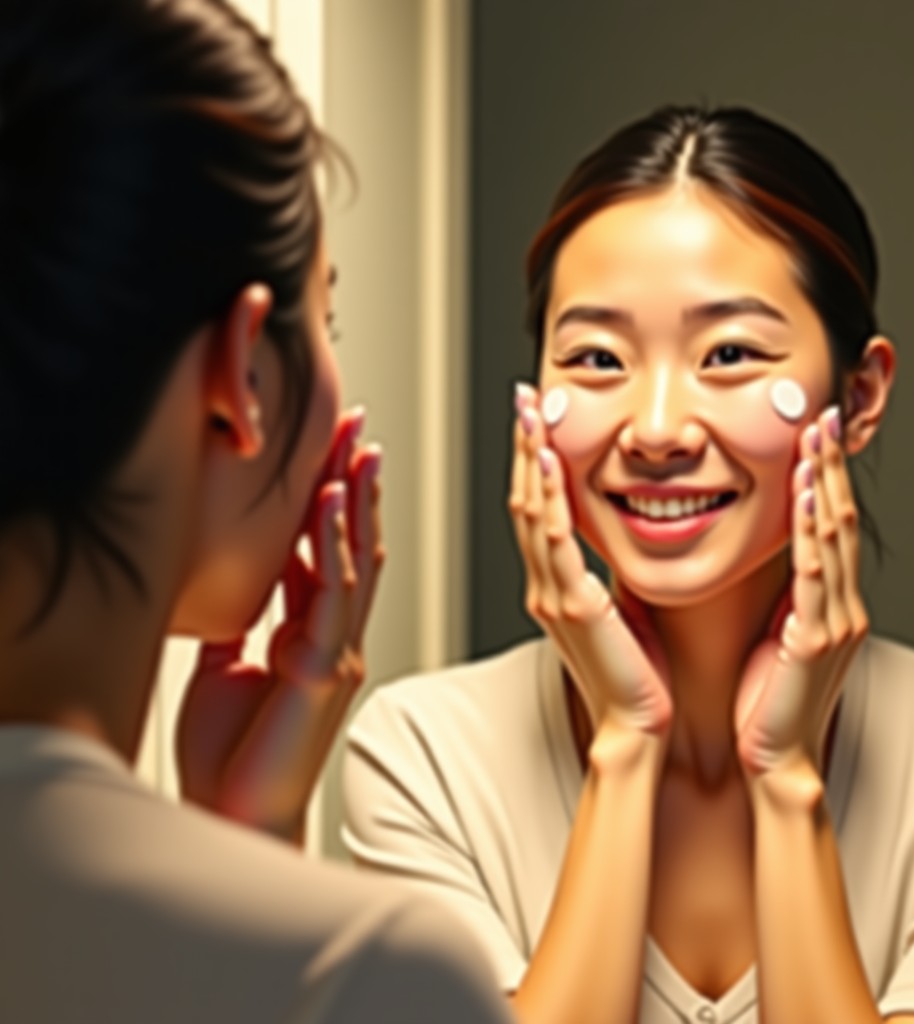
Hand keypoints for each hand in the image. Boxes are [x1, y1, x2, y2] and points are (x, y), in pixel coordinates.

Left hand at [176, 409, 383, 829]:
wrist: (235, 812)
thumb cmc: (231, 750)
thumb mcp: (224, 666)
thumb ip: (236, 622)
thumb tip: (227, 577)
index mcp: (310, 635)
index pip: (330, 554)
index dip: (334, 501)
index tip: (333, 451)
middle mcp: (333, 638)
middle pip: (354, 547)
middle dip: (356, 486)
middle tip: (357, 430)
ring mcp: (336, 652)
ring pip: (356, 562)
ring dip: (358, 503)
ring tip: (359, 449)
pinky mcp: (325, 669)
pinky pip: (336, 595)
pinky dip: (337, 544)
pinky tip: (333, 502)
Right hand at [508, 384, 671, 736]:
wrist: (638, 727)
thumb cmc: (638, 676)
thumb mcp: (619, 611)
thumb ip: (607, 575)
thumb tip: (622, 536)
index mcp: (556, 586)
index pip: (537, 510)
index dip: (533, 463)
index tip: (536, 421)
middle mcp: (545, 586)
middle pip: (524, 501)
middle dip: (523, 447)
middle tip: (523, 399)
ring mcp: (553, 595)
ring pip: (531, 513)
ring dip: (529, 460)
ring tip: (530, 414)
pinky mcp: (574, 606)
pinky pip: (555, 541)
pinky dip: (549, 497)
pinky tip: (547, 462)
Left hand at [734, 406, 867, 777]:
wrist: (771, 758)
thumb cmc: (759, 698)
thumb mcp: (766, 631)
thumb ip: (766, 591)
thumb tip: (731, 548)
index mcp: (826, 601)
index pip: (828, 524)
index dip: (823, 477)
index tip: (812, 433)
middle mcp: (840, 605)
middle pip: (839, 519)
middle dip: (830, 466)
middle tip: (823, 416)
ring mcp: (833, 622)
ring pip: (833, 539)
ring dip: (824, 485)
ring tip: (815, 440)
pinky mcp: (814, 643)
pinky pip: (814, 577)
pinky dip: (811, 535)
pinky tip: (805, 499)